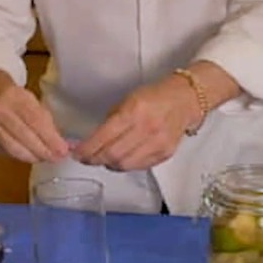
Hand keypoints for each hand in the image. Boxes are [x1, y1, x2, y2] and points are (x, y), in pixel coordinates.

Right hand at [0, 73, 68, 164]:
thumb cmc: (17, 97)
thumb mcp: (32, 100)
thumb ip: (45, 119)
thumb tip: (60, 142)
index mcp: (14, 96)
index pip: (34, 119)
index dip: (50, 137)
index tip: (62, 150)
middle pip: (24, 135)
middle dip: (43, 150)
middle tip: (57, 158)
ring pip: (13, 147)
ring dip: (33, 156)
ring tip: (47, 159)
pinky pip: (7, 152)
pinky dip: (22, 157)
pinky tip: (33, 157)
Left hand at [72, 78, 199, 171]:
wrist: (186, 100)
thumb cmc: (156, 96)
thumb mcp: (128, 99)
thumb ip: (112, 120)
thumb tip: (94, 139)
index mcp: (134, 111)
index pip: (104, 137)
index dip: (87, 148)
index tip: (77, 152)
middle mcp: (147, 129)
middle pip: (112, 155)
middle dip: (94, 159)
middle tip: (85, 158)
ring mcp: (157, 143)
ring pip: (125, 165)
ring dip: (109, 164)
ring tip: (102, 159)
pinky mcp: (165, 154)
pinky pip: (139, 166)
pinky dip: (125, 165)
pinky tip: (120, 160)